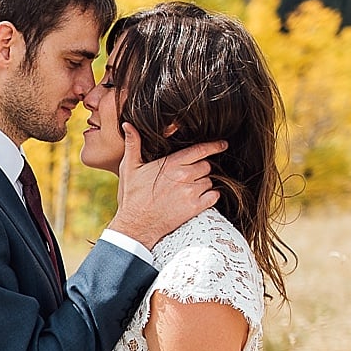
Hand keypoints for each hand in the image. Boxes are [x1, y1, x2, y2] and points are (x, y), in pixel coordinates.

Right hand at [106, 124, 222, 248]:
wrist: (136, 225)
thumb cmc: (132, 197)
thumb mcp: (129, 168)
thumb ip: (133, 144)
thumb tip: (128, 126)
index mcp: (171, 163)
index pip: (200, 150)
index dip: (214, 146)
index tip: (222, 144)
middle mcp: (183, 175)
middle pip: (206, 166)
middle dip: (200, 170)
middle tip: (188, 177)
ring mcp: (191, 192)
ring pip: (209, 181)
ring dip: (203, 184)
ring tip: (187, 191)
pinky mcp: (195, 207)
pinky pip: (214, 196)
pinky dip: (209, 196)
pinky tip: (198, 199)